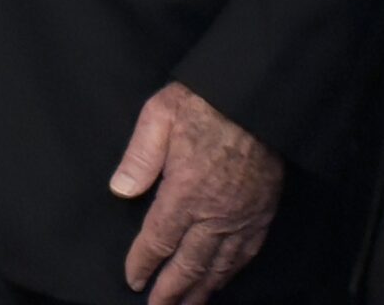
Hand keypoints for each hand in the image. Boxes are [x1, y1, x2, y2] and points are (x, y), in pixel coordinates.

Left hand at [112, 82, 284, 303]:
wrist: (257, 99)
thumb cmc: (204, 104)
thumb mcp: (158, 117)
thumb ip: (138, 157)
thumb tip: (120, 191)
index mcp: (186, 191)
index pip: (158, 240)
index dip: (143, 263)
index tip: (132, 280)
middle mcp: (216, 212)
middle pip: (190, 263)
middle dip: (172, 291)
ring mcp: (243, 215)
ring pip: (221, 265)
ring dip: (202, 289)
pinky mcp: (263, 212)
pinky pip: (247, 252)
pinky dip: (232, 271)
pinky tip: (222, 279)